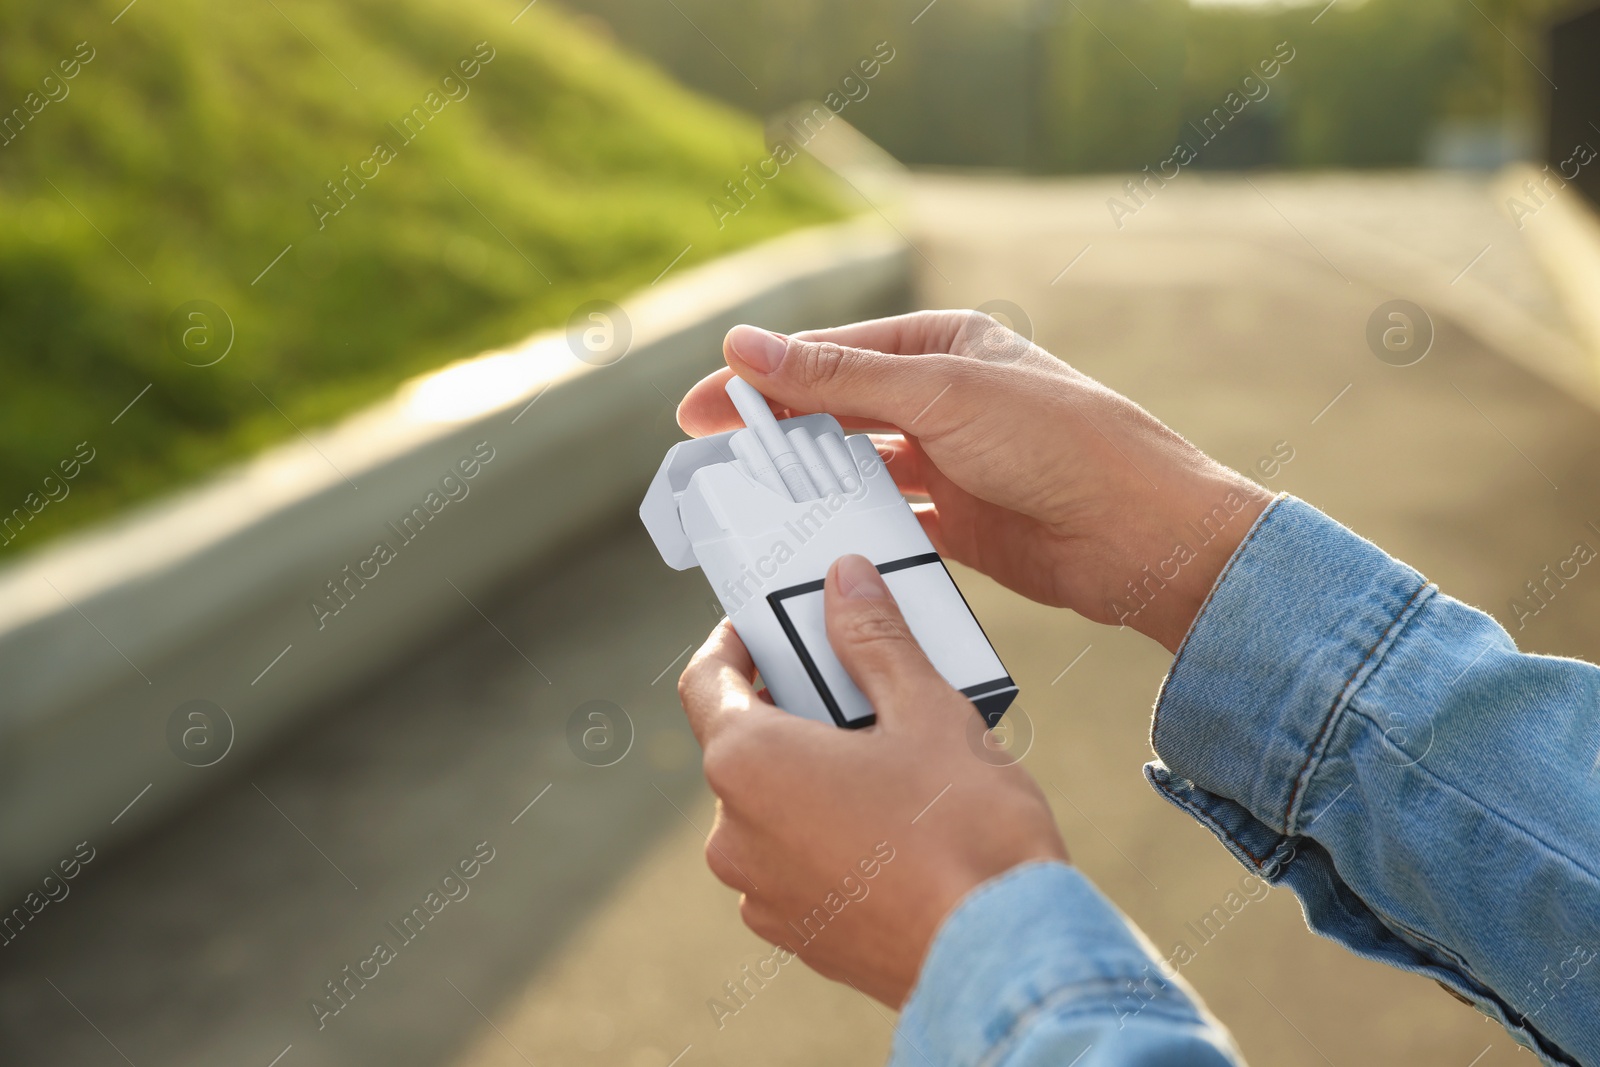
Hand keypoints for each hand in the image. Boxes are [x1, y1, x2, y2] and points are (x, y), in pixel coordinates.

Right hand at [677, 311, 1269, 651]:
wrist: (1145, 536)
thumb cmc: (1060, 443)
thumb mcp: (941, 394)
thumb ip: (839, 378)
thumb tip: (745, 345)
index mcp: (943, 345)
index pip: (829, 357)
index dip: (759, 380)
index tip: (697, 411)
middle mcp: (943, 399)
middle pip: (835, 412)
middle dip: (773, 434)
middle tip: (704, 461)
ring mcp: (950, 463)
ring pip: (854, 468)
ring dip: (805, 483)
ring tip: (743, 504)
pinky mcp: (958, 523)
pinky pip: (884, 520)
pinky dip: (846, 528)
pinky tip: (805, 541)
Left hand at [677, 553, 1066, 1006]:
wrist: (1005, 955)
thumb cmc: (965, 829)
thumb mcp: (926, 709)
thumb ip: (873, 638)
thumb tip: (845, 580)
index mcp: (749, 764)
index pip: (705, 682)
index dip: (732, 644)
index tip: (764, 627)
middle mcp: (735, 835)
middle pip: (744, 745)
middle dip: (791, 707)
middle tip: (854, 682)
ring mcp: (762, 893)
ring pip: (771, 806)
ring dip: (812, 772)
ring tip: (887, 756)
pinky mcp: (797, 935)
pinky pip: (794, 861)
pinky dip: (826, 831)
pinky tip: (891, 823)